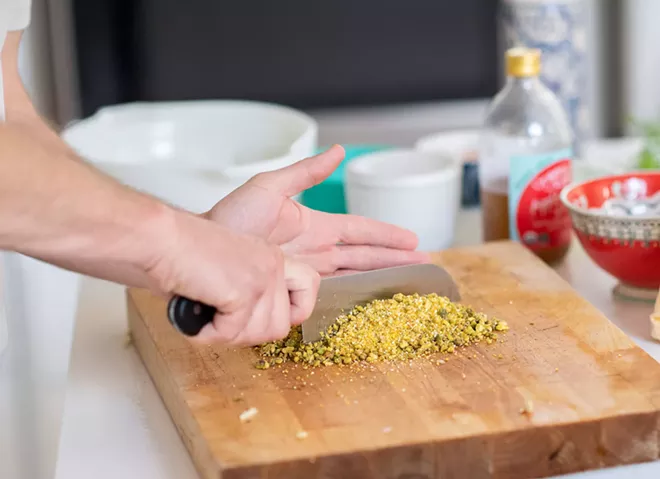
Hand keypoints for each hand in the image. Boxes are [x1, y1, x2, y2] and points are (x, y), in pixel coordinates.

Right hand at [147, 210, 319, 345]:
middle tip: (220, 321)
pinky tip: (195, 313)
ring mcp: (262, 277)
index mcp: (271, 257)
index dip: (295, 311)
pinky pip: (231, 333)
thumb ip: (250, 296)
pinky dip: (207, 333)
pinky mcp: (244, 290)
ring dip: (227, 336)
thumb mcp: (228, 270)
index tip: (265, 316)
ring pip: (259, 335)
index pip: (310, 286)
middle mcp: (272, 264)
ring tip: (205, 315)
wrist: (161, 239)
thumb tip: (251, 330)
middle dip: (247, 334)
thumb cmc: (180, 254)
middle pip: (280, 326)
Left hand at [204, 145, 429, 275]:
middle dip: (394, 259)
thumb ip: (305, 172)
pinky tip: (369, 303)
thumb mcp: (270, 187)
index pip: (360, 230)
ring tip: (408, 281)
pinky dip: (352, 297)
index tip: (413, 240)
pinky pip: (330, 295)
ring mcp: (307, 272)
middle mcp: (315, 250)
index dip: (386, 234)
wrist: (205, 248)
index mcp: (315, 225)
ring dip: (381, 277)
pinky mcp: (294, 291)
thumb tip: (337, 151)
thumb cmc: (231, 217)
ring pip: (353, 275)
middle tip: (424, 265)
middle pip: (364, 255)